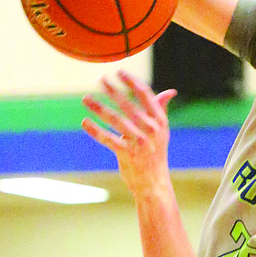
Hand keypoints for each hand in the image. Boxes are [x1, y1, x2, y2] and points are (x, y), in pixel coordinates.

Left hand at [82, 71, 176, 198]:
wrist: (154, 184)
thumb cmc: (156, 154)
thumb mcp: (162, 132)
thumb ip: (161, 110)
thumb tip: (171, 91)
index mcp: (160, 121)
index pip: (145, 95)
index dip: (132, 82)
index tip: (120, 72)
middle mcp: (151, 130)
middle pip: (128, 104)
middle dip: (113, 91)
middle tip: (101, 79)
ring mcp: (139, 142)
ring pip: (115, 120)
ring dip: (98, 108)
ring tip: (85, 98)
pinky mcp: (127, 154)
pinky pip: (107, 139)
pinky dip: (94, 130)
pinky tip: (84, 121)